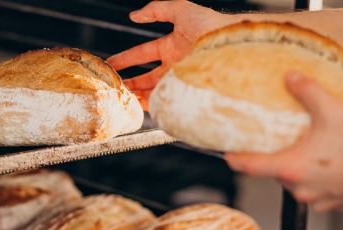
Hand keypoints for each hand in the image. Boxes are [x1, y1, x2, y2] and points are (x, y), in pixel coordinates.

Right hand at [106, 0, 236, 108]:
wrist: (232, 44)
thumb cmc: (210, 25)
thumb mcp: (181, 10)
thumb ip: (157, 9)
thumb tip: (134, 16)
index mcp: (171, 46)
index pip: (143, 54)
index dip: (126, 59)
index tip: (110, 64)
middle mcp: (175, 64)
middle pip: (146, 77)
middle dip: (129, 82)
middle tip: (113, 87)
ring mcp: (180, 79)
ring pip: (153, 91)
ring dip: (138, 95)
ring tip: (123, 99)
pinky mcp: (187, 91)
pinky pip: (166, 101)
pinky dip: (152, 105)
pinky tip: (140, 107)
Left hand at [225, 72, 342, 211]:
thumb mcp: (331, 110)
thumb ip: (306, 92)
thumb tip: (290, 78)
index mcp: (291, 168)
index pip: (249, 167)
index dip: (234, 159)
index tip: (226, 155)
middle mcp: (300, 189)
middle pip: (274, 173)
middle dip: (277, 158)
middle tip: (284, 142)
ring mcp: (318, 200)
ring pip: (296, 184)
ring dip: (299, 169)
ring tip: (313, 151)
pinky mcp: (335, 205)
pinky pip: (318, 192)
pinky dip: (319, 179)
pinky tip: (331, 164)